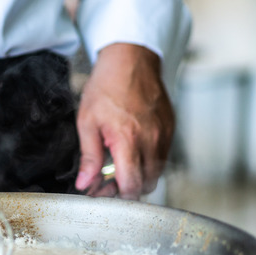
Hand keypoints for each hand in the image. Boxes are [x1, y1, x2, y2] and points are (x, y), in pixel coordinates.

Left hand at [74, 43, 174, 199]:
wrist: (131, 59)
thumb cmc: (107, 86)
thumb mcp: (87, 122)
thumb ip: (89, 157)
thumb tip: (85, 184)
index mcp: (128, 139)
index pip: (131, 185)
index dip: (116, 195)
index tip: (103, 191)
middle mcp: (151, 140)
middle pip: (146, 184)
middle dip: (127, 188)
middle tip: (109, 179)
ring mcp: (164, 135)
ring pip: (156, 173)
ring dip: (139, 176)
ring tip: (121, 164)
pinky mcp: (171, 129)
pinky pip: (163, 157)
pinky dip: (149, 161)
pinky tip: (134, 150)